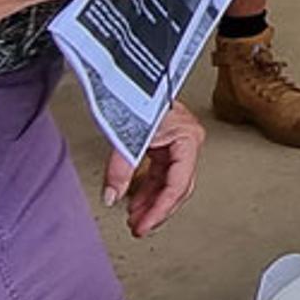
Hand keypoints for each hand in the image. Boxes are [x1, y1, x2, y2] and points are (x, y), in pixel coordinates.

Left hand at [106, 91, 205, 237]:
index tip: (144, 225)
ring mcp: (178, 142)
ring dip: (150, 201)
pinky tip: (135, 200)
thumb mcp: (128, 136)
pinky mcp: (165, 142)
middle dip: (157, 210)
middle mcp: (188, 141)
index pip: (178, 185)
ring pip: (168, 182)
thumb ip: (120, 169)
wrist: (133, 72)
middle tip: (139, 227)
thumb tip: (112, 196)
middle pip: (177, 188)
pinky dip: (147, 187)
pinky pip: (159, 172)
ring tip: (134, 218)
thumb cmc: (139, 92)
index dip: (160, 209)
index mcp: (188, 138)